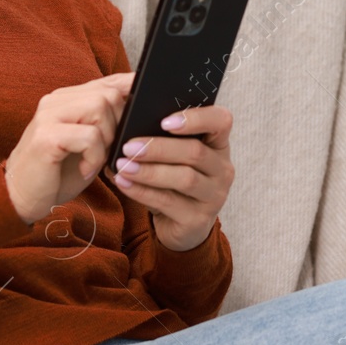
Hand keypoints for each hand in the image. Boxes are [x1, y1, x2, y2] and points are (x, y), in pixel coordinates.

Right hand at [4, 72, 133, 224]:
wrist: (23, 198)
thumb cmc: (59, 172)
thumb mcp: (89, 144)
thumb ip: (107, 123)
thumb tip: (139, 108)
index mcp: (67, 98)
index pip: (107, 81)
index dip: (131, 87)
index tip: (148, 100)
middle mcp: (56, 101)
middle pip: (107, 94)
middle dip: (118, 124)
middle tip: (108, 150)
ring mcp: (48, 116)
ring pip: (100, 108)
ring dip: (107, 139)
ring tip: (94, 160)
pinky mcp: (46, 136)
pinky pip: (89, 136)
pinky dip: (95, 156)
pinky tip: (85, 170)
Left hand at [111, 104, 233, 251]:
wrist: (180, 226)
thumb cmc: (173, 182)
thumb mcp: (172, 159)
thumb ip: (159, 140)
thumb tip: (126, 127)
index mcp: (218, 144)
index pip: (221, 121)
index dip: (196, 118)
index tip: (164, 122)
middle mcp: (222, 169)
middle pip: (195, 152)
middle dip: (158, 148)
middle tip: (129, 147)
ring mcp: (214, 196)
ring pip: (184, 178)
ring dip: (149, 171)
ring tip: (123, 166)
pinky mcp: (198, 219)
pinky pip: (168, 201)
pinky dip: (142, 191)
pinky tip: (123, 182)